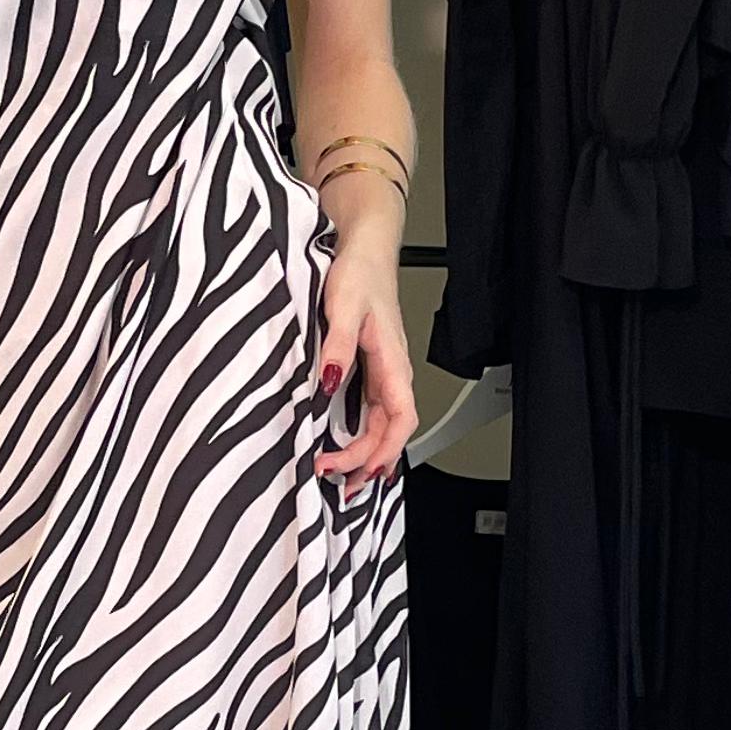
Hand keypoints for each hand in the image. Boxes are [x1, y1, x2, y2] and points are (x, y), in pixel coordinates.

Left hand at [314, 248, 415, 494]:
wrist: (365, 246)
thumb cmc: (361, 272)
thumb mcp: (345, 306)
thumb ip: (338, 346)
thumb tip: (330, 383)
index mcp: (393, 362)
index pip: (400, 420)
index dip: (381, 451)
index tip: (355, 470)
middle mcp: (392, 372)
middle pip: (390, 431)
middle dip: (367, 462)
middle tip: (337, 484)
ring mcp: (382, 370)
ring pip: (382, 424)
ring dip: (366, 453)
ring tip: (344, 478)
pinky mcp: (370, 365)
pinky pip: (372, 410)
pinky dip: (363, 435)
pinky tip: (350, 445)